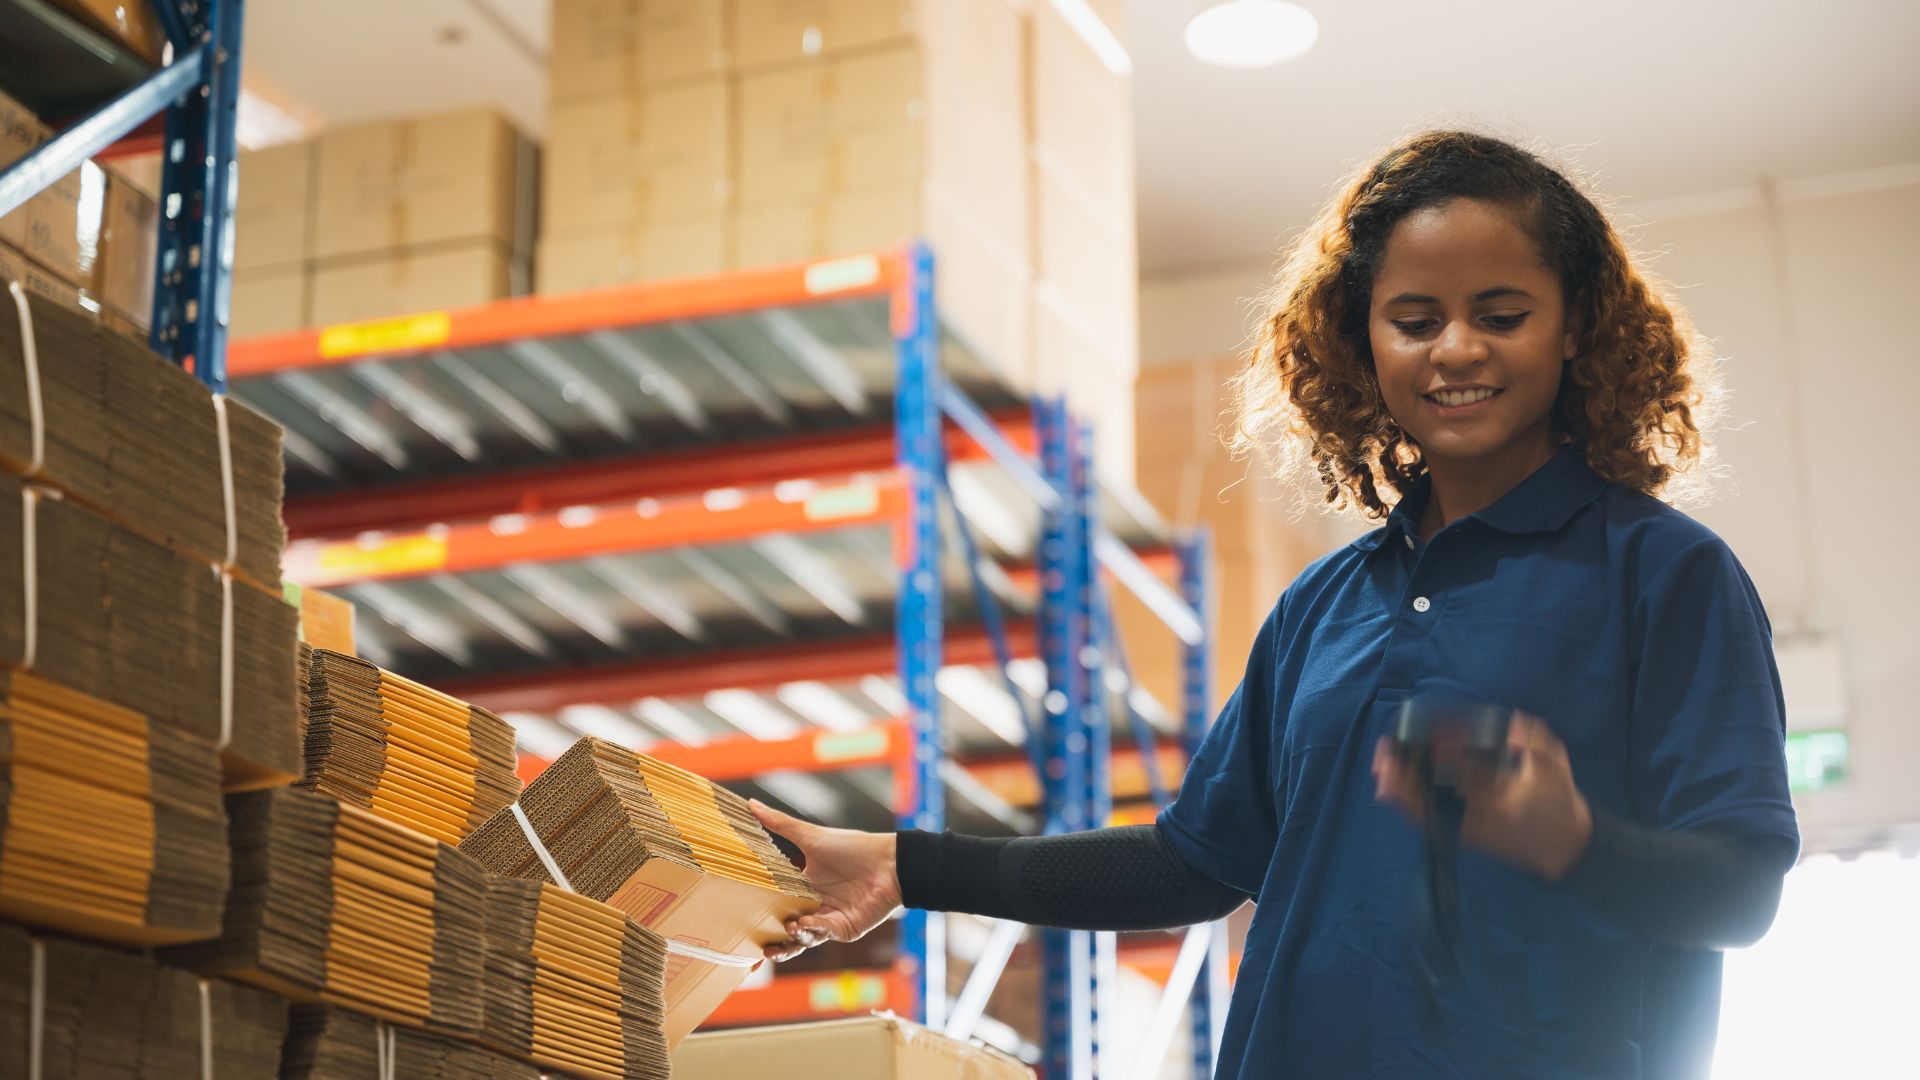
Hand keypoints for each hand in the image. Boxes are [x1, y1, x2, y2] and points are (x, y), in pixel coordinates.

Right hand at [749, 799, 903, 961]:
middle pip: (785, 930)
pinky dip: (811, 931)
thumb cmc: (853, 847)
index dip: (760, 916)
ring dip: (790, 940)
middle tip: (758, 944)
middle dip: (772, 940)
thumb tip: (751, 803)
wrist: (890, 863)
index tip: (741, 919)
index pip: (775, 905)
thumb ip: (780, 824)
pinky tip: (803, 923)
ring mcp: (828, 920)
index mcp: (802, 886)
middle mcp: (813, 905)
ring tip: (785, 930)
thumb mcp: (811, 837)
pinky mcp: (843, 929)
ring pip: (802, 939)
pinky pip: (822, 934)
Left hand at [1371, 711, 1593, 881]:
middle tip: (1386, 751)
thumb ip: (1535, 741)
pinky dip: (1406, 805)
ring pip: (1424, 814)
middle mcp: (1478, 819)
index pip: (1466, 778)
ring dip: (1399, 790)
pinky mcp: (1461, 834)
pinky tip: (1390, 786)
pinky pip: (1427, 821)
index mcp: (1503, 802)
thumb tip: (1512, 724)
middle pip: (1433, 798)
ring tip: (1381, 765)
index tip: (1431, 739)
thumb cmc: (1558, 800)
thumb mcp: (1556, 766)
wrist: (1560, 845)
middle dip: (1406, 777)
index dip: (1445, 759)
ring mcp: (1466, 830)